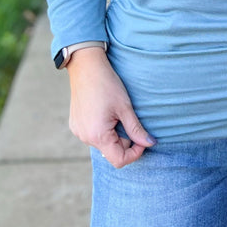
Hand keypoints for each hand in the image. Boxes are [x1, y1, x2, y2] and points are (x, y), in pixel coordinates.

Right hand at [66, 47, 155, 167]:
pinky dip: (103, 129)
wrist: (86, 67)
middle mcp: (85, 137)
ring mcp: (79, 131)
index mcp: (98, 135)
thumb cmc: (107, 85)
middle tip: (129, 120)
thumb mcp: (125, 108)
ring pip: (103, 143)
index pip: (119, 160)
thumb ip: (137, 130)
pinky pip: (93, 134)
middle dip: (125, 141)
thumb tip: (150, 144)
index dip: (134, 153)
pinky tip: (105, 112)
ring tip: (116, 114)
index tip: (142, 139)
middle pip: (111, 151)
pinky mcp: (76, 125)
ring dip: (114, 134)